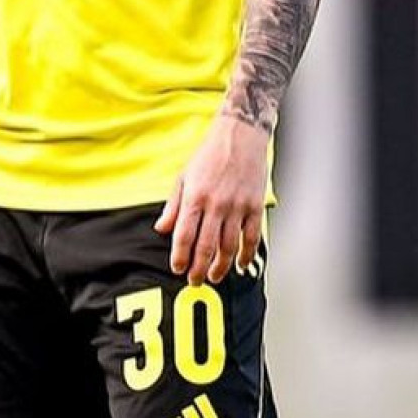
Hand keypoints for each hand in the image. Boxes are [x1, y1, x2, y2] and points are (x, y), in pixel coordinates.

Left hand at [156, 113, 268, 284]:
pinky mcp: (255, 206)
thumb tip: (162, 229)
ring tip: (214, 276)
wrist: (240, 135)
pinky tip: (241, 264)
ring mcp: (238, 206)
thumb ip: (173, 206)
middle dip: (199, 268)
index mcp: (195, 196)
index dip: (180, 257)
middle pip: (206, 246)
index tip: (178, 269)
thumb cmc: (210, 154)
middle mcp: (216, 204)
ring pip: (229, 246)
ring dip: (221, 266)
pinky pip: (251, 237)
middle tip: (195, 282)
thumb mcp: (184, 176)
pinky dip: (246, 254)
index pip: (184, 235)